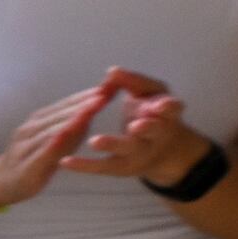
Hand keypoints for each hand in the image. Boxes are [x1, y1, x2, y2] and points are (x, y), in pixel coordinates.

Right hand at [0, 69, 161, 210]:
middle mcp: (30, 129)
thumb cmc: (32, 161)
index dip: (86, 95)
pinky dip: (54, 142)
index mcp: (39, 121)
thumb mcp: (55, 141)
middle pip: (60, 113)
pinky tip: (67, 134)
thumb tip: (95, 110)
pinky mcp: (26, 165)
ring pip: (52, 129)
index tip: (108, 86)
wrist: (0, 183)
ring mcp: (25, 146)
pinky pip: (42, 152)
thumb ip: (73, 128)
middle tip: (105, 92)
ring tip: (91, 109)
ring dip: (72, 118)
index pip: (66, 104)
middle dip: (83, 103)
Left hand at [57, 76, 204, 185]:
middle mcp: (156, 135)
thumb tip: (113, 71)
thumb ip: (133, 81)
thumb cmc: (152, 113)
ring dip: (112, 145)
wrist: (162, 151)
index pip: (172, 109)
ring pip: (126, 150)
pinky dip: (84, 165)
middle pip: (153, 131)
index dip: (168, 107)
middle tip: (135, 126)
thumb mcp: (150, 93)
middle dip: (147, 128)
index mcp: (167, 113)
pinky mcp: (120, 167)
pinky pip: (101, 166)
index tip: (161, 105)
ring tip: (95, 141)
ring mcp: (139, 153)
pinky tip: (65, 161)